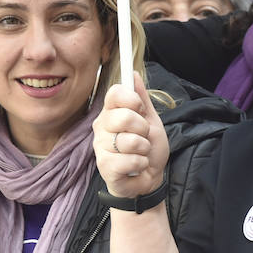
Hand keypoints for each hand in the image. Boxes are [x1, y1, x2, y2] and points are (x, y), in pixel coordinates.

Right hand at [94, 71, 167, 199]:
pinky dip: (140, 164)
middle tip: (143, 137)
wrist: (149, 179)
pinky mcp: (104, 166)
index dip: (132, 100)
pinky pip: (128, 160)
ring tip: (140, 154)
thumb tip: (133, 73)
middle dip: (142, 129)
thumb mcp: (151, 120)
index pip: (115, 93)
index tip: (141, 109)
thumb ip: (142, 98)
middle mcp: (102, 127)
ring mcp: (100, 147)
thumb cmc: (148, 150)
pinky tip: (136, 166)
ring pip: (128, 140)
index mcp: (112, 113)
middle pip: (122, 116)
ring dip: (143, 149)